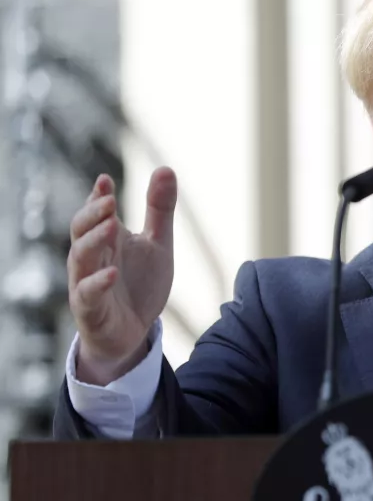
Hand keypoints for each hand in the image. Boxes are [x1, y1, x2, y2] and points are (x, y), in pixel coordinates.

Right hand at [68, 167, 177, 384]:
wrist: (134, 332)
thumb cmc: (139, 284)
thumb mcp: (158, 244)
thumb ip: (160, 210)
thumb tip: (165, 168)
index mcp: (106, 239)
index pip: (96, 212)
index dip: (98, 196)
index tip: (105, 180)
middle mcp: (92, 257)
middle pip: (81, 230)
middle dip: (93, 214)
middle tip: (109, 200)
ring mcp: (87, 283)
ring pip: (80, 258)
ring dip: (93, 241)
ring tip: (111, 225)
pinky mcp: (90, 309)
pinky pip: (87, 294)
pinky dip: (97, 282)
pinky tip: (112, 272)